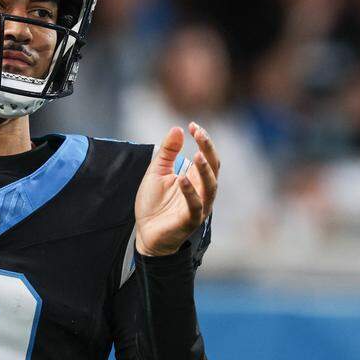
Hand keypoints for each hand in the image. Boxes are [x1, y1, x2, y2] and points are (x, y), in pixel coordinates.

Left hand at [134, 122, 219, 256]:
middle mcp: (202, 191)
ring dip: (204, 171)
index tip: (193, 125)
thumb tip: (177, 129)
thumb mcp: (157, 172)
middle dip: (208, 149)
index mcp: (196, 179)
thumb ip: (167, 153)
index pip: (207, 157)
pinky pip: (195, 206)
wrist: (146, 234)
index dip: (203, 140)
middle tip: (199, 133)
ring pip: (210, 187)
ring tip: (197, 155)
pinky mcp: (189, 220)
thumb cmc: (154, 204)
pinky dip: (190, 192)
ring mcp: (198, 207)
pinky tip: (182, 178)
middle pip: (213, 168)